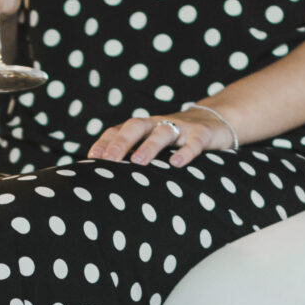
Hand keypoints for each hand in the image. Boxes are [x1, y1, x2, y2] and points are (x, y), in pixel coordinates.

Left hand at [89, 102, 234, 166]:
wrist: (213, 122)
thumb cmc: (174, 142)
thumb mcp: (152, 146)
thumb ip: (132, 158)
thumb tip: (103, 181)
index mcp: (143, 128)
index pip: (119, 129)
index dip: (105, 142)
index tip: (91, 158)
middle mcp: (158, 124)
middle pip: (136, 126)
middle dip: (121, 141)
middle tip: (109, 159)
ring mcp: (181, 127)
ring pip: (163, 132)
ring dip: (149, 146)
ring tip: (138, 161)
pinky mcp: (202, 133)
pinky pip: (194, 141)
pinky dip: (186, 151)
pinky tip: (177, 163)